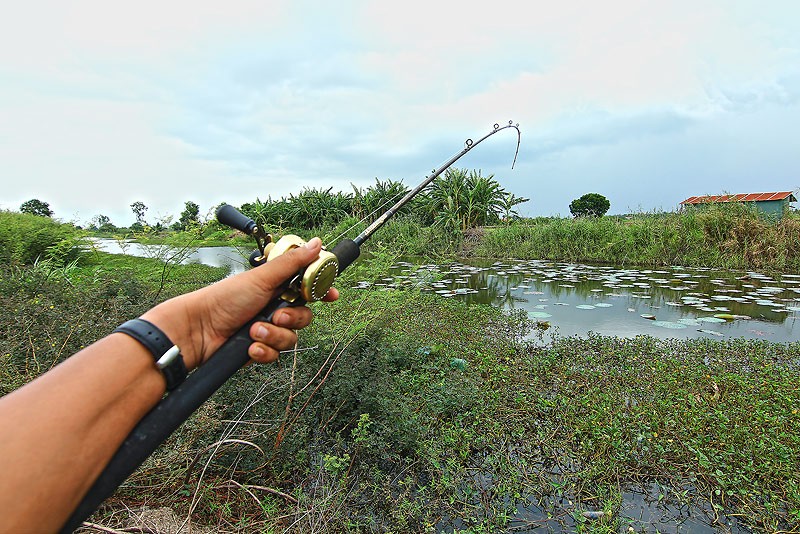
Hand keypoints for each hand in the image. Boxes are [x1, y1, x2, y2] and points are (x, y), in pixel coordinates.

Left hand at [141, 237, 338, 368]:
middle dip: (292, 319)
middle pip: (305, 317)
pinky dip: (263, 350)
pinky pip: (275, 354)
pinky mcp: (259, 348)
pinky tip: (250, 346)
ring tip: (254, 331)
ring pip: (291, 339)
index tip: (331, 295)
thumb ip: (293, 263)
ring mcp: (267, 329)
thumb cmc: (224, 299)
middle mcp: (274, 307)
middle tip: (276, 316)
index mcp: (277, 287)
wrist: (199, 330)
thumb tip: (317, 244)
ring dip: (273, 336)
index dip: (322, 292)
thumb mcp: (262, 278)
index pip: (308, 289)